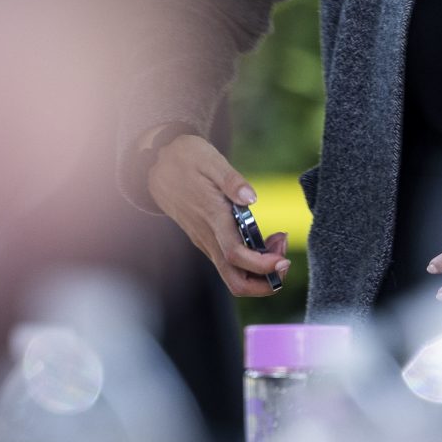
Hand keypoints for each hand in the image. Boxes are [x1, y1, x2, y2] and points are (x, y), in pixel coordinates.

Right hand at [146, 133, 288, 296]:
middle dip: (265, 282)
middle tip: (284, 257)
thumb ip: (231, 180)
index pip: (235, 255)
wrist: (157, 166)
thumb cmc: (186, 160)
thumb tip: (251, 198)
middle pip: (235, 281)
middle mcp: (207, 237)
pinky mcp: (207, 241)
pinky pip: (230, 264)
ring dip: (261, 271)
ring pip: (234, 276)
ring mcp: (206, 242)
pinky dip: (252, 261)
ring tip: (277, 242)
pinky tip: (263, 239)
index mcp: (212, 216)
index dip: (261, 265)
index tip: (283, 259)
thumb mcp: (210, 160)